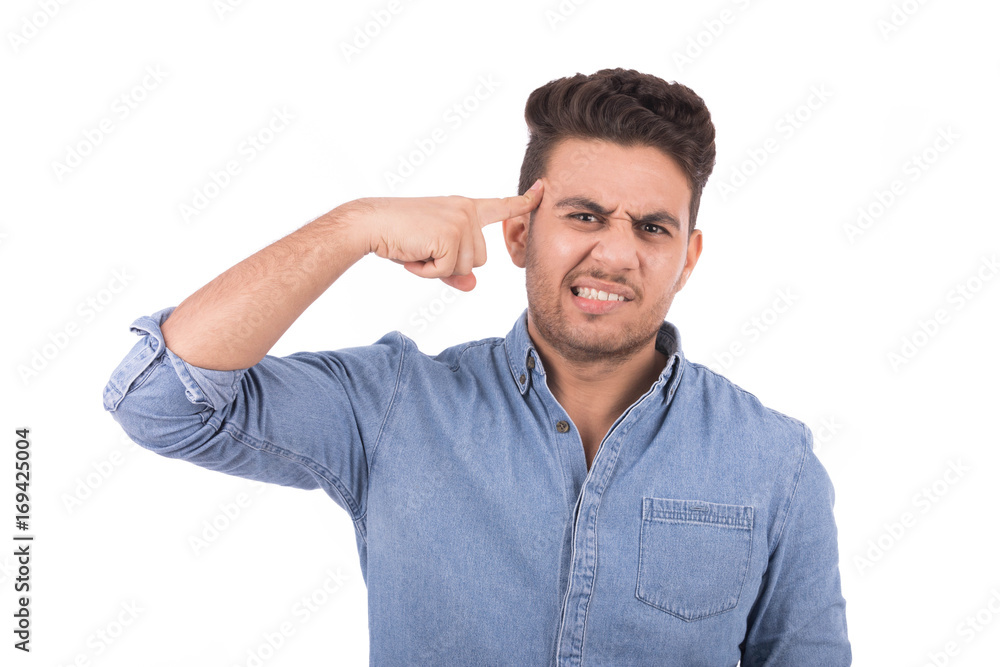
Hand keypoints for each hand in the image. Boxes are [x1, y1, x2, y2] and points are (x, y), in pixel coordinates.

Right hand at [348, 179, 542, 290]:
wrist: (371, 224)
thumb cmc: (399, 236)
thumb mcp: (433, 254)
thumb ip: (455, 269)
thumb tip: (472, 285)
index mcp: (464, 208)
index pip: (500, 206)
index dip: (524, 201)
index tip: (543, 189)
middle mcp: (466, 211)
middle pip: (479, 260)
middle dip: (451, 265)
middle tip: (423, 250)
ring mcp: (461, 221)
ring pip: (466, 268)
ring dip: (439, 269)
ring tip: (417, 250)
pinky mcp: (451, 235)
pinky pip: (448, 271)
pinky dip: (428, 272)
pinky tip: (413, 255)